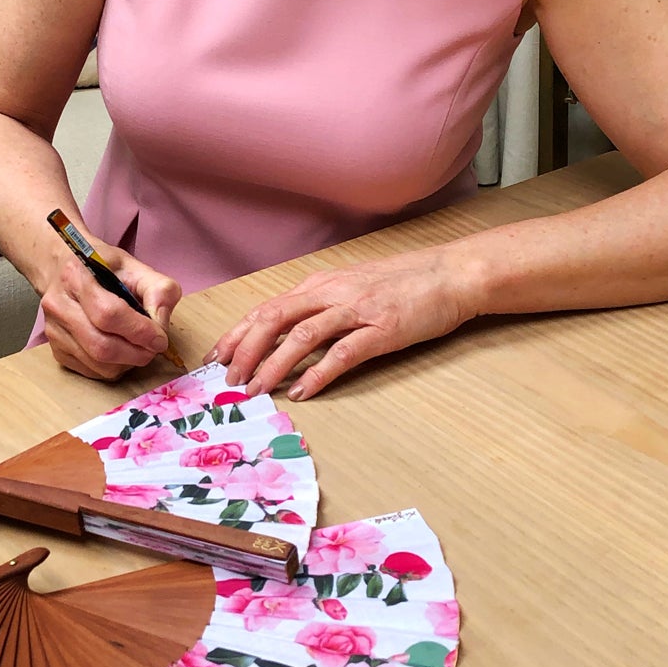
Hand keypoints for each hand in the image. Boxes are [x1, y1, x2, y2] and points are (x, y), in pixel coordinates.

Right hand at [39, 241, 181, 381]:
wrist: (59, 269)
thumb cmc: (99, 268)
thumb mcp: (134, 266)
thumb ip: (158, 290)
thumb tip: (161, 325)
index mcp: (77, 276)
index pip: (108, 314)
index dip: (139, 331)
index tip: (159, 338)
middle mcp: (58, 305)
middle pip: (101, 346)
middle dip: (136, 353)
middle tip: (153, 348)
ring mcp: (53, 330)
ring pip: (97, 364)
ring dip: (127, 363)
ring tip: (138, 348)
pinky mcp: (55, 350)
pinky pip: (90, 371)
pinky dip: (113, 367)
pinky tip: (120, 351)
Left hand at [210, 250, 475, 398]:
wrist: (452, 274)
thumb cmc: (404, 283)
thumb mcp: (353, 286)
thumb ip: (321, 304)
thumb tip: (288, 330)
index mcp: (321, 284)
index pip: (267, 308)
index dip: (237, 334)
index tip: (216, 358)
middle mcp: (332, 293)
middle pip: (273, 319)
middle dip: (244, 351)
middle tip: (228, 380)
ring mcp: (356, 310)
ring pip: (301, 337)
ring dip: (272, 365)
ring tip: (255, 390)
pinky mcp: (381, 329)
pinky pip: (342, 353)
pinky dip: (318, 373)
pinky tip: (302, 391)